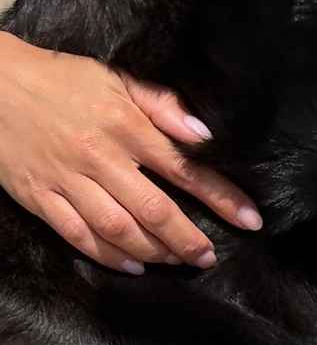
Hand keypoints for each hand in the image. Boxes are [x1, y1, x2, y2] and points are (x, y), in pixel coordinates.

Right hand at [0, 32, 261, 272]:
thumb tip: (205, 134)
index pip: (185, 168)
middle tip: (209, 257)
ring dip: (154, 251)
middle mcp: (99, 157)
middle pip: (154, 210)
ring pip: (118, 229)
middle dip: (188, 239)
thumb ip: (164, 105)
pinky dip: (108, 256)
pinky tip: (132, 265)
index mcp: (126, 126)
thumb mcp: (118, 79)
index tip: (249, 220)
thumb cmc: (63, 79)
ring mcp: (67, 180)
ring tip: (178, 261)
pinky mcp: (38, 197)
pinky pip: (77, 235)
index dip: (222, 198)